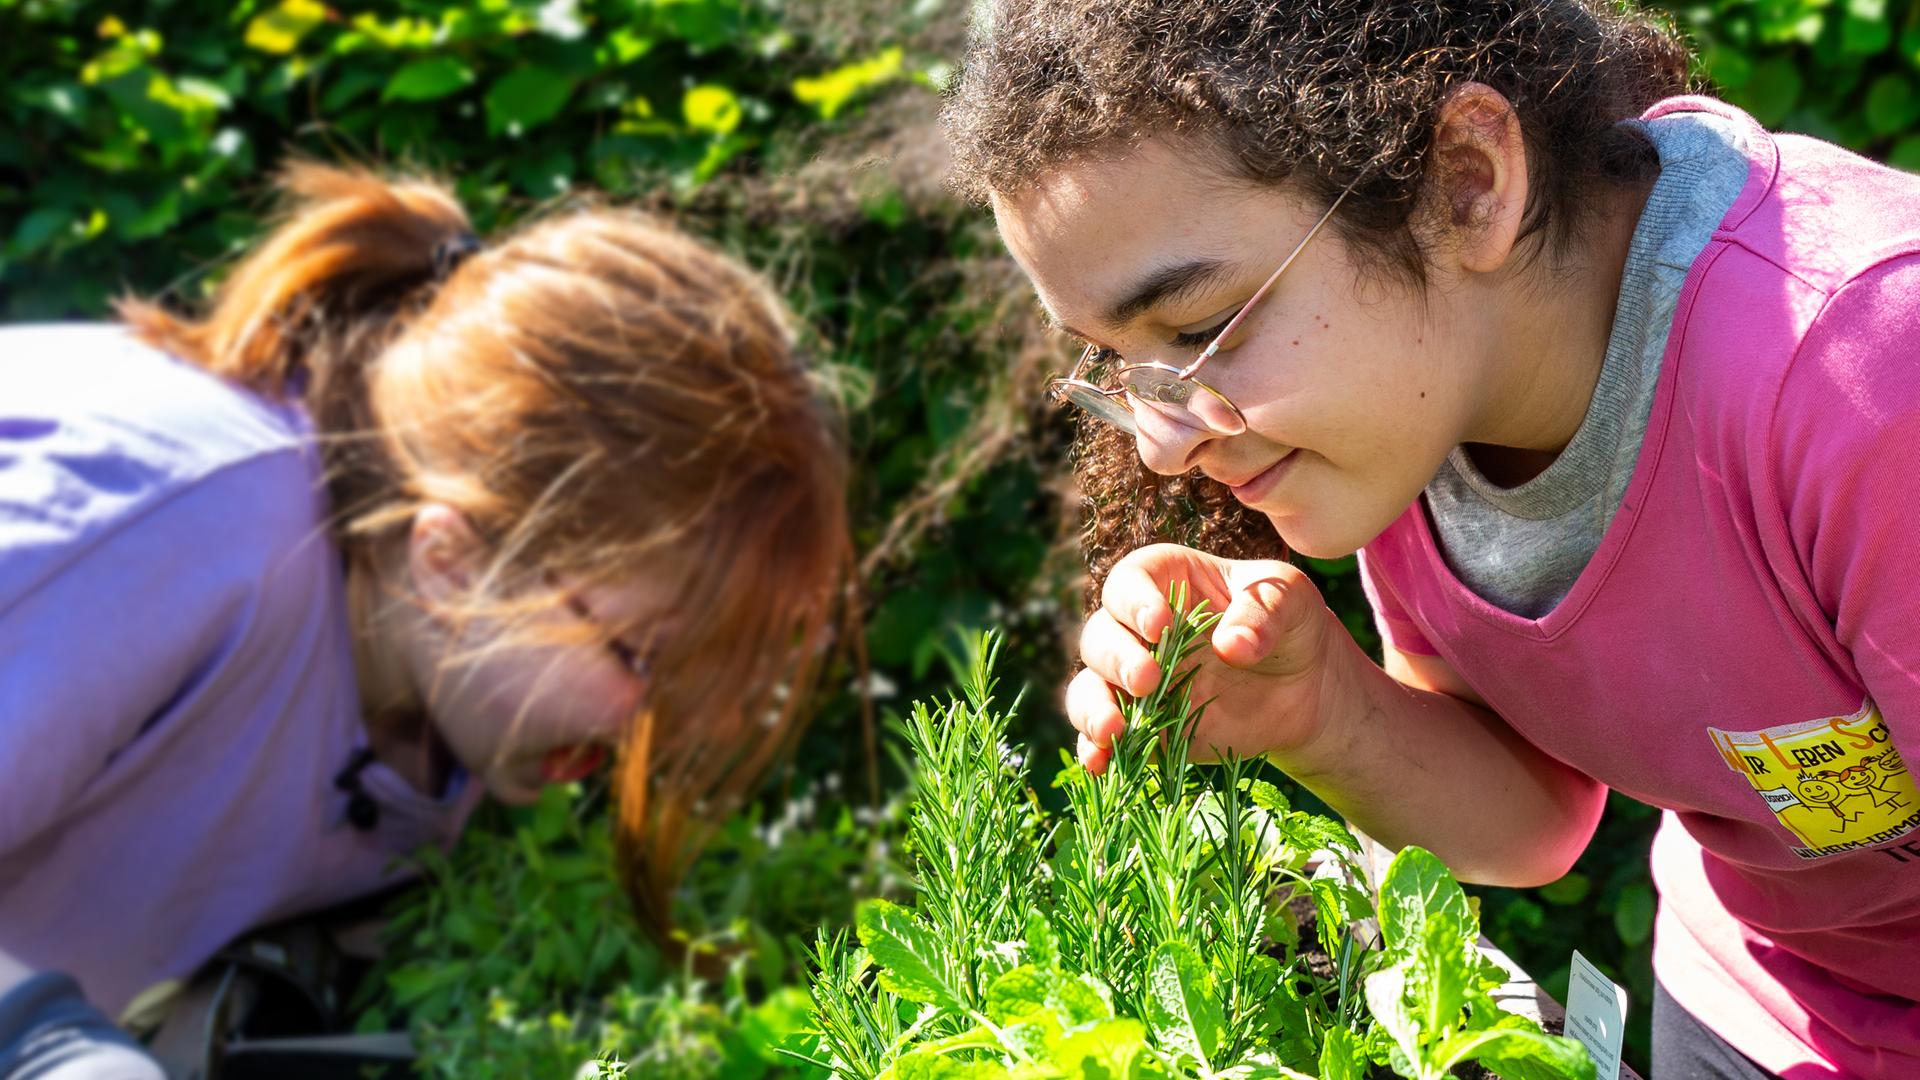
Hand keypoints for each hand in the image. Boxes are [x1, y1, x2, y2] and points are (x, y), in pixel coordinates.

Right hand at [1067, 544, 1340, 773]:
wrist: (1307, 689)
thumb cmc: (1293, 625)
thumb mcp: (1293, 600)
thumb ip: (1264, 611)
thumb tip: (1231, 647)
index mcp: (1168, 582)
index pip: (1130, 580)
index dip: (1134, 600)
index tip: (1159, 626)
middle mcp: (1139, 628)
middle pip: (1100, 635)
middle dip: (1115, 658)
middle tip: (1148, 680)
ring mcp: (1136, 680)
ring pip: (1089, 686)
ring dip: (1092, 707)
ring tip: (1114, 729)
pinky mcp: (1143, 725)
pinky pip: (1104, 737)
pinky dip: (1094, 749)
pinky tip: (1100, 765)